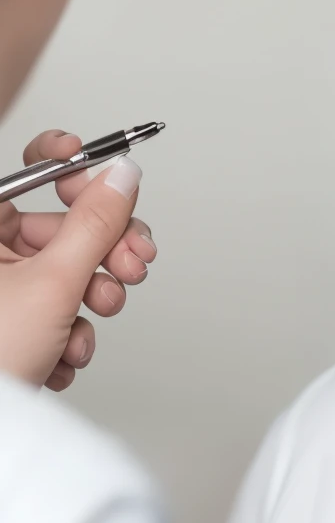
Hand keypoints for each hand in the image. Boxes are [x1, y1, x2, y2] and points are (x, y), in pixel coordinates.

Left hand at [0, 129, 156, 390]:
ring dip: (92, 302)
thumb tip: (122, 176)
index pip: (34, 170)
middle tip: (133, 264)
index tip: (111, 177)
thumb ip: (96, 224)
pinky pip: (58, 312)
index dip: (76, 166)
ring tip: (91, 320)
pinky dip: (69, 335)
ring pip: (69, 275)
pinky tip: (60, 356)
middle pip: (65, 228)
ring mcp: (1, 292)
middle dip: (106, 251)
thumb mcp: (52, 282)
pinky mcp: (14, 326)